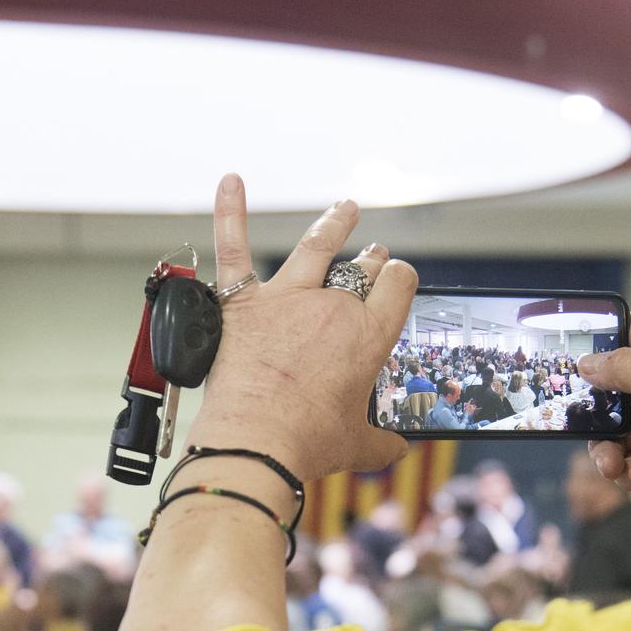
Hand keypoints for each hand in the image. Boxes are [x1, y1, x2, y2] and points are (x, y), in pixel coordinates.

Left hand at [185, 175, 415, 482]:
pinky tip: (231, 181)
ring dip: (334, 224)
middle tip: (373, 254)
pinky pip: (235, 247)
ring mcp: (286, 299)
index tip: (397, 279)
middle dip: (372, 258)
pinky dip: (231, 211)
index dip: (400, 278)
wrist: (256, 444)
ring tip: (344, 210)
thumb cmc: (306, 444)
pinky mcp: (243, 303)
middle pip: (361, 267)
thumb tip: (396, 449)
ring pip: (316, 246)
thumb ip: (382, 441)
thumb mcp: (357, 444)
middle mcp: (332, 308)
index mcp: (368, 337)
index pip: (398, 286)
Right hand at [575, 313, 630, 514]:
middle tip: (581, 426)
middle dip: (592, 413)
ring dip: (606, 451)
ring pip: (615, 435)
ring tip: (612, 464)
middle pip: (608, 393)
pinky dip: (627, 472)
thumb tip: (586, 363)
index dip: (597, 339)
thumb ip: (623, 368)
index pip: (625, 332)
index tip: (568, 356)